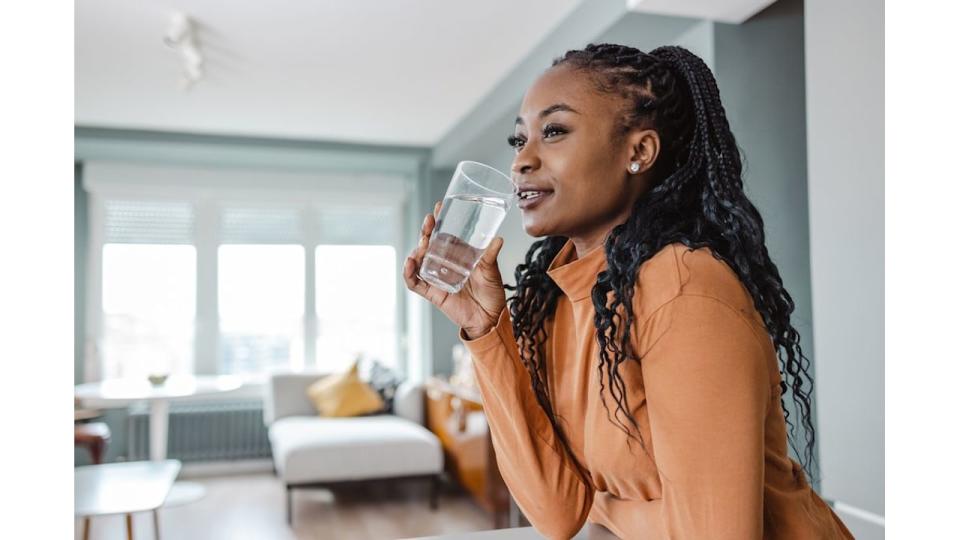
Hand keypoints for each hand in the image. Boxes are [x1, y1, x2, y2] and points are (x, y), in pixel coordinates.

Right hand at [403, 200, 506, 338]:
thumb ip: (491, 256)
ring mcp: (436, 277)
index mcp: (457, 254)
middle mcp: (444, 264)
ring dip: (416, 250)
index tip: (439, 207)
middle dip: (426, 231)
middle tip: (429, 221)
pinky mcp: (432, 293)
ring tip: (422, 244)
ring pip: (419, 260)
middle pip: (428, 244)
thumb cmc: (492, 293)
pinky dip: (408, 273)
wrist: (490, 318)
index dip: (439, 221)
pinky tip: (410, 264)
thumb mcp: (491, 271)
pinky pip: (415, 282)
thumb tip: (498, 239)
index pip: (444, 234)